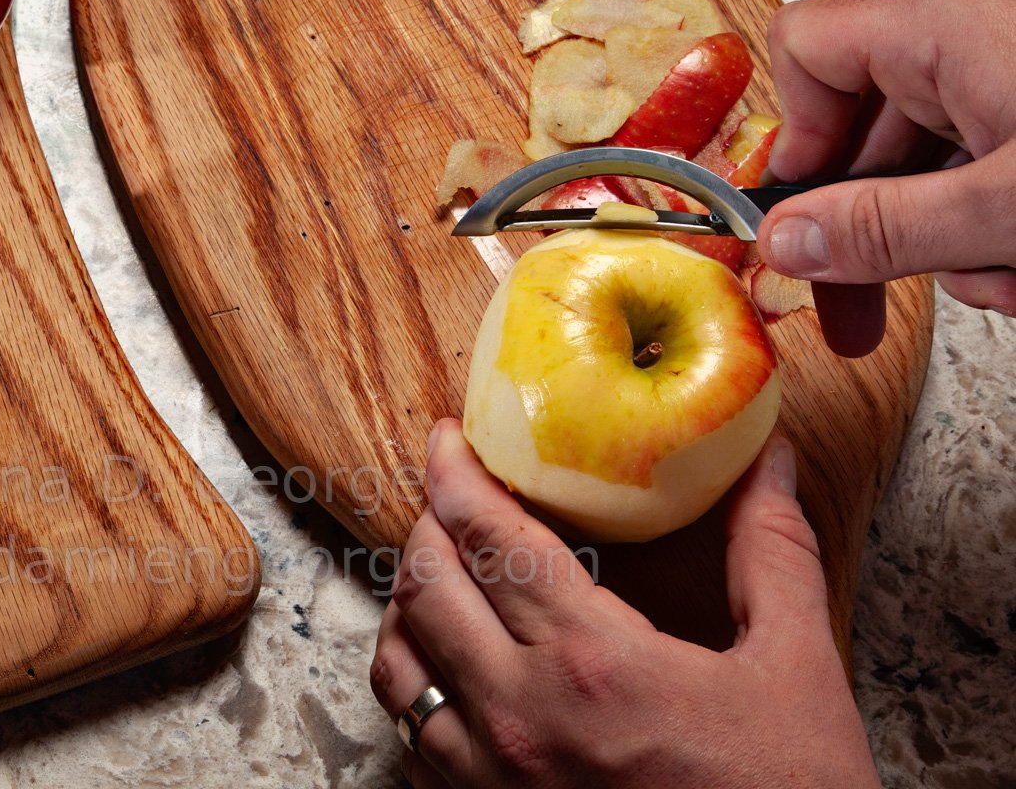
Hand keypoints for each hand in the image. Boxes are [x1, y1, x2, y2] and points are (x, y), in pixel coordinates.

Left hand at [369, 421, 878, 788]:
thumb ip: (771, 552)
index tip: (447, 437)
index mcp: (591, 662)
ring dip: (409, 605)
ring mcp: (490, 779)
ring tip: (441, 573)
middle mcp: (520, 717)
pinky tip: (448, 667)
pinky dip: (414, 686)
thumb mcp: (795, 667)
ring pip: (398, 664)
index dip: (456, 473)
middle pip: (426, 587)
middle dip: (429, 525)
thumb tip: (769, 461)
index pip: (489, 536)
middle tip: (451, 495)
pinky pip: (410, 741)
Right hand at [758, 0, 1015, 355]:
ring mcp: (1015, 61)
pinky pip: (987, 158)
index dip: (792, 134)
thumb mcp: (1007, 209)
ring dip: (947, 239)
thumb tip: (786, 243)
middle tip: (857, 315)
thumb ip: (886, 229)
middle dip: (872, 228)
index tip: (804, 216)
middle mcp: (975, 26)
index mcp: (945, 23)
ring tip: (1004, 283)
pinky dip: (994, 218)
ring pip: (932, 157)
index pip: (807, 46)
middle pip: (866, 125)